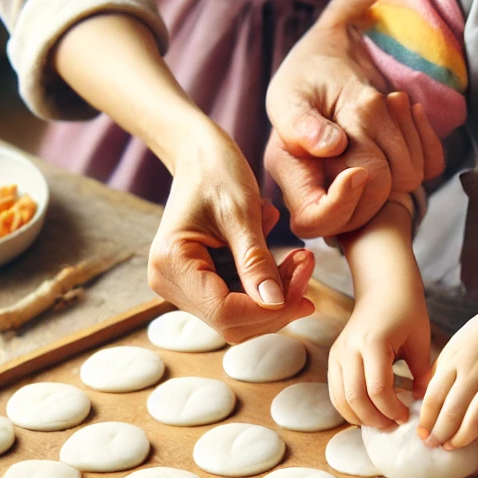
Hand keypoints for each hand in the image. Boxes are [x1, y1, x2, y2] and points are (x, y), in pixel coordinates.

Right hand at [147, 123, 314, 341]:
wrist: (200, 155)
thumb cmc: (217, 172)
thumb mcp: (242, 213)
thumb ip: (256, 261)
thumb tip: (275, 304)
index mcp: (172, 263)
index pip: (225, 312)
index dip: (269, 311)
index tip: (307, 294)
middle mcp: (170, 282)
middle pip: (233, 322)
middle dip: (278, 305)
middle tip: (307, 268)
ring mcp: (184, 287)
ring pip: (241, 317)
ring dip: (278, 296)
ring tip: (301, 259)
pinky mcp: (201, 285)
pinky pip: (241, 302)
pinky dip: (269, 288)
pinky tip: (285, 261)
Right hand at [265, 24, 444, 238]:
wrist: (338, 66)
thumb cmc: (307, 79)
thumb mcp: (291, 94)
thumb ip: (301, 123)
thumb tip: (329, 146)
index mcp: (296, 179)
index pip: (316, 221)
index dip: (340, 205)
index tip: (357, 172)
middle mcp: (330, 190)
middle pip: (369, 207)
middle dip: (377, 161)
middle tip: (367, 110)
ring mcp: (368, 187)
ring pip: (405, 182)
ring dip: (402, 135)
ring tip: (384, 102)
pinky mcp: (399, 174)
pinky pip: (429, 167)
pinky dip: (425, 134)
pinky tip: (408, 110)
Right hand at [329, 286, 431, 427]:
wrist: (384, 288)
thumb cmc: (407, 312)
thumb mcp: (420, 341)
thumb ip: (422, 373)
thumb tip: (424, 403)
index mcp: (373, 344)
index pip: (378, 390)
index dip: (392, 409)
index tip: (406, 416)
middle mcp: (350, 349)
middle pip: (355, 398)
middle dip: (375, 418)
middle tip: (393, 425)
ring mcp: (338, 354)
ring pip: (340, 398)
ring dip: (360, 416)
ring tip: (382, 422)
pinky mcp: (334, 358)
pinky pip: (336, 391)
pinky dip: (349, 407)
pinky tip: (368, 412)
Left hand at [418, 304, 477, 448]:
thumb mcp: (456, 346)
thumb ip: (439, 371)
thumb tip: (419, 400)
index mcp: (456, 359)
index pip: (434, 397)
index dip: (426, 420)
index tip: (421, 434)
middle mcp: (477, 369)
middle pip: (453, 412)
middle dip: (440, 434)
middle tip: (434, 445)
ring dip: (463, 438)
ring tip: (453, 445)